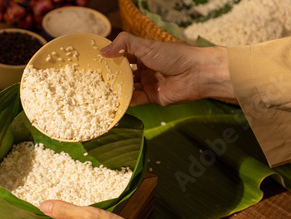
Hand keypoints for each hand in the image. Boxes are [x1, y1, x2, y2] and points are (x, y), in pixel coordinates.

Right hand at [100, 32, 234, 105]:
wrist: (197, 73)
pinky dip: (125, 101)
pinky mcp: (152, 98)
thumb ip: (124, 45)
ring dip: (116, 90)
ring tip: (100, 92)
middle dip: (111, 77)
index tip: (95, 62)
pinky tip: (114, 101)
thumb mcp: (146, 46)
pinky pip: (135, 100)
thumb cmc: (174, 56)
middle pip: (124, 74)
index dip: (111, 58)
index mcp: (144, 54)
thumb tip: (103, 51)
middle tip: (94, 80)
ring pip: (128, 88)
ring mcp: (148, 84)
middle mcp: (145, 69)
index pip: (123, 56)